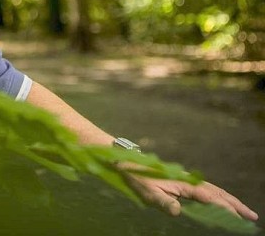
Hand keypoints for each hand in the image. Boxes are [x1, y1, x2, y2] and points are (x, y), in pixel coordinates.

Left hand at [126, 173, 258, 221]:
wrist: (127, 162)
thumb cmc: (138, 178)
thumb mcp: (148, 193)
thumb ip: (163, 202)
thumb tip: (177, 211)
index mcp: (183, 184)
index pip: (210, 198)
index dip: (225, 208)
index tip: (239, 217)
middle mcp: (189, 181)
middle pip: (217, 193)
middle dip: (235, 204)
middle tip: (253, 216)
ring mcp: (186, 180)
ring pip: (213, 190)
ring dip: (229, 200)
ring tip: (243, 211)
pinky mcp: (182, 181)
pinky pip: (205, 190)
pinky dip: (218, 197)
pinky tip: (221, 203)